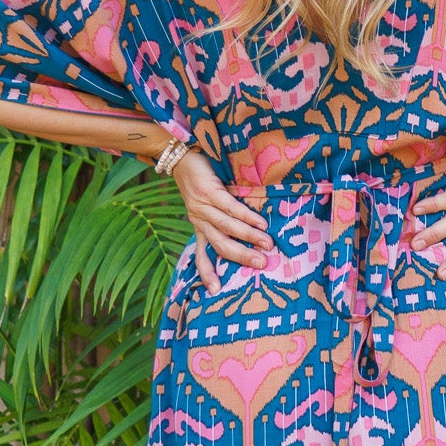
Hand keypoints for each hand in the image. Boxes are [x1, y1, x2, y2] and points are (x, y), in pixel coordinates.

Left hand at [168, 149, 269, 294]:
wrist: (179, 153)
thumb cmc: (199, 180)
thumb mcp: (205, 204)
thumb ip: (221, 218)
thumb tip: (252, 232)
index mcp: (198, 227)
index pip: (201, 255)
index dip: (207, 274)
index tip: (215, 292)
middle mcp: (199, 220)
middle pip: (219, 245)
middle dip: (241, 257)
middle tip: (261, 265)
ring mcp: (202, 206)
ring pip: (227, 227)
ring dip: (248, 237)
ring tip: (267, 244)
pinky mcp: (208, 191)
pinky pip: (230, 207)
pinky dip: (246, 216)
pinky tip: (260, 222)